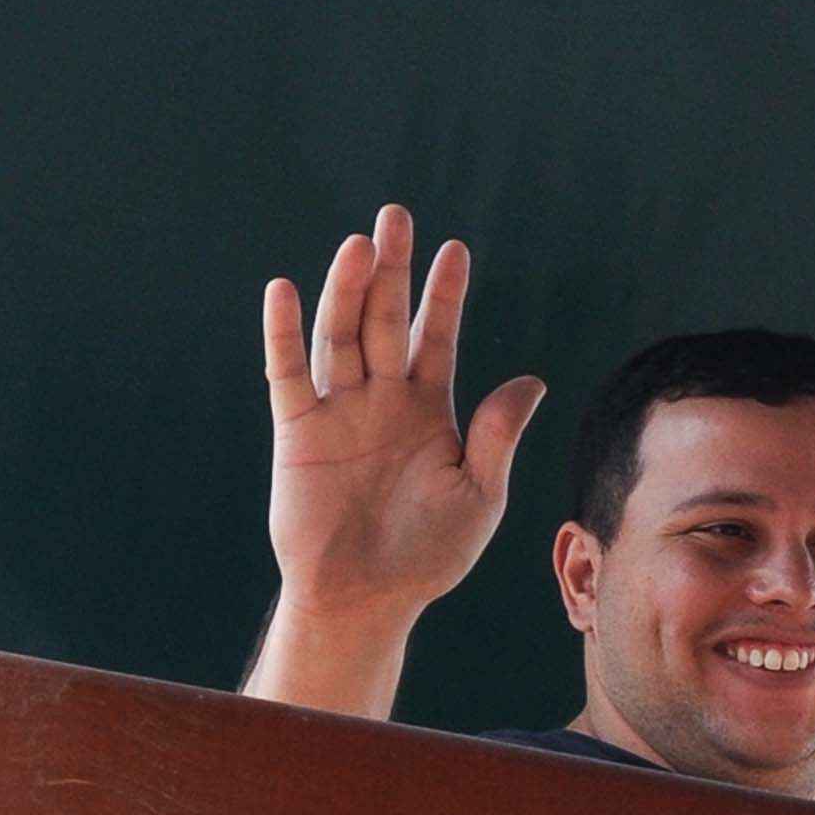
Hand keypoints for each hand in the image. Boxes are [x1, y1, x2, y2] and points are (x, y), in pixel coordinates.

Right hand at [259, 203, 547, 641]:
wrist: (366, 598)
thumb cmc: (428, 554)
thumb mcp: (477, 495)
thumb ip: (496, 437)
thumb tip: (531, 381)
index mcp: (429, 409)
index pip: (438, 338)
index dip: (444, 296)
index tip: (455, 251)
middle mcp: (381, 399)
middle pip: (387, 320)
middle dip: (393, 271)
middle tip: (397, 216)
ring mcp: (338, 410)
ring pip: (342, 336)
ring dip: (347, 292)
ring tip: (358, 246)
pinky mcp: (297, 431)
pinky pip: (288, 374)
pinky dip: (283, 335)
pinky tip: (283, 291)